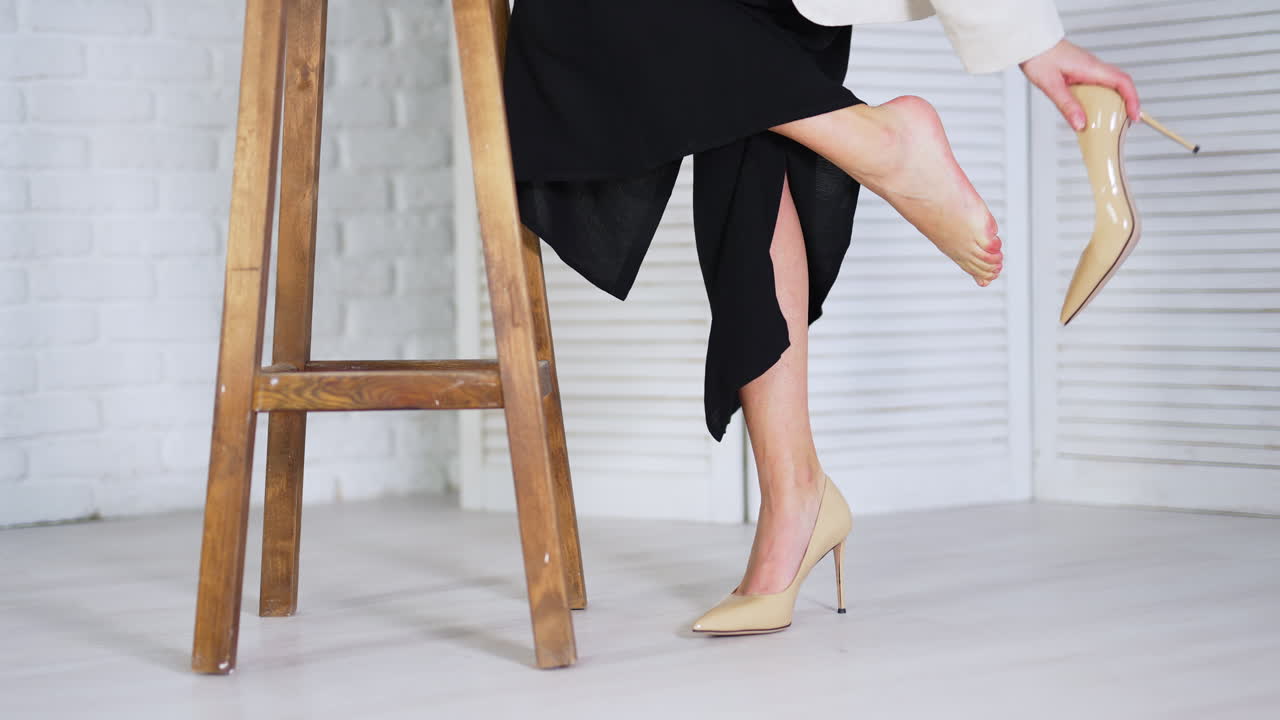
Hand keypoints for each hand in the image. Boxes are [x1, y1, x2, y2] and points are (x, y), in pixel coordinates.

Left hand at [1019, 38, 1140, 130]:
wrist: (1031, 43)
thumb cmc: (1039, 57)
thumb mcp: (1051, 86)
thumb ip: (1067, 105)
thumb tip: (1080, 124)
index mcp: (1091, 68)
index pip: (1122, 81)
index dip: (1132, 99)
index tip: (1135, 115)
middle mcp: (1094, 67)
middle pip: (1120, 85)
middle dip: (1126, 104)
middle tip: (1123, 124)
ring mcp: (1088, 68)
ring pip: (1109, 86)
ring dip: (1112, 102)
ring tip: (1108, 121)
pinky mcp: (1081, 71)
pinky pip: (1097, 86)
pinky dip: (1099, 99)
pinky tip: (1091, 111)